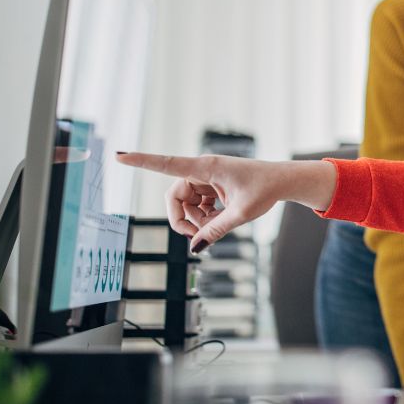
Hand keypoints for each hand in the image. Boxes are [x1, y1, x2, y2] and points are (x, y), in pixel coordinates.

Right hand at [115, 152, 336, 249]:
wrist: (283, 181)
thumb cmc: (265, 189)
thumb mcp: (240, 214)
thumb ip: (215, 230)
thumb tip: (194, 247)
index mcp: (206, 167)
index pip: (166, 163)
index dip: (141, 161)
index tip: (119, 156)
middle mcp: (202, 169)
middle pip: (175, 196)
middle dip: (182, 218)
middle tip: (196, 236)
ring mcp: (207, 177)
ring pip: (186, 203)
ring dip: (196, 219)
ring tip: (217, 225)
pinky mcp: (212, 185)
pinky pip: (197, 203)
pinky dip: (204, 216)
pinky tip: (219, 219)